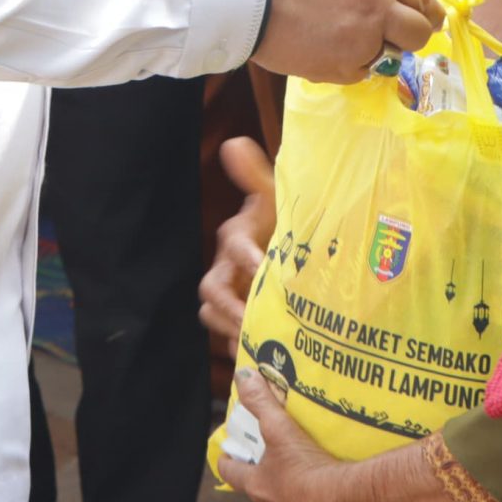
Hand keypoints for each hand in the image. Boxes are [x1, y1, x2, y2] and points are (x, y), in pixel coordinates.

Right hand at [200, 138, 276, 351]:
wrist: (289, 247)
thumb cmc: (282, 222)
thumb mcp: (276, 199)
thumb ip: (257, 175)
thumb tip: (234, 142)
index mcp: (237, 238)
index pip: (231, 245)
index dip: (245, 256)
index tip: (261, 267)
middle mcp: (227, 268)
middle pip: (212, 290)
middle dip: (229, 306)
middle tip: (253, 320)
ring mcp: (231, 296)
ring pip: (213, 316)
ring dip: (232, 330)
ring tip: (257, 345)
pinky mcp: (237, 319)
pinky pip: (229, 338)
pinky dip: (242, 348)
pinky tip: (264, 359)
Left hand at [224, 370, 372, 501]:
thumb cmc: (309, 466)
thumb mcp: (281, 429)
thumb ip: (261, 401)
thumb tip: (243, 376)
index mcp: (258, 487)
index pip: (231, 473)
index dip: (228, 462)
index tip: (226, 456)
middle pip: (262, 496)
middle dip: (268, 484)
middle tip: (282, 469)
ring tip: (311, 490)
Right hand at [251, 0, 440, 83]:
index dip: (426, 10)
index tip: (425, 18)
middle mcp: (378, 9)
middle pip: (418, 35)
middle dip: (409, 34)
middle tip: (393, 33)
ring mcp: (359, 43)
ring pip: (389, 59)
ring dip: (376, 50)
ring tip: (349, 39)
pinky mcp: (336, 69)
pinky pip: (359, 74)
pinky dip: (349, 65)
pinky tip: (329, 49)